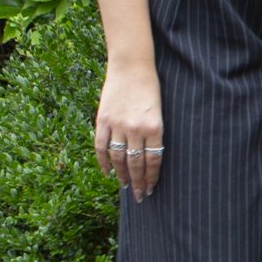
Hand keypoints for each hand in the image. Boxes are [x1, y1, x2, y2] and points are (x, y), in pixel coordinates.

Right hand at [94, 63, 165, 198]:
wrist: (131, 65)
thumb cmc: (150, 87)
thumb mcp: (159, 110)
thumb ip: (153, 133)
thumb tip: (150, 158)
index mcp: (155, 126)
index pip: (153, 160)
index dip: (151, 177)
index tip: (150, 189)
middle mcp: (136, 128)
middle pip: (136, 163)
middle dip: (138, 183)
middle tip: (139, 196)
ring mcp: (117, 124)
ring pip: (119, 158)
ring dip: (122, 176)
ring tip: (125, 187)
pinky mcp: (103, 120)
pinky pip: (101, 147)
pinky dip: (103, 162)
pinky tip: (108, 172)